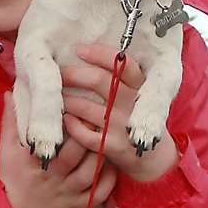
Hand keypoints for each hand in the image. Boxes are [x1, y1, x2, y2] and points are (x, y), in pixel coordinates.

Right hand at [0, 92, 116, 207]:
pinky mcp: (79, 207)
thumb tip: (11, 93)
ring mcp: (68, 193)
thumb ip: (11, 122)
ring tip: (106, 136)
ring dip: (101, 152)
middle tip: (98, 117)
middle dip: (89, 132)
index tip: (76, 107)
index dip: (70, 121)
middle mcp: (53, 177)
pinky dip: (110, 177)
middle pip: (78, 152)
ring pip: (92, 170)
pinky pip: (101, 191)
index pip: (55, 137)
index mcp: (35, 162)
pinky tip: (111, 163)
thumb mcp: (6, 152)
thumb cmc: (12, 181)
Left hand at [59, 46, 179, 182]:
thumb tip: (86, 55)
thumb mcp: (137, 95)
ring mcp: (123, 125)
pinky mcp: (112, 146)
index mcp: (142, 87)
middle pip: (99, 81)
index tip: (79, 49)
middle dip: (73, 74)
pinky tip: (65, 120)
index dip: (99, 54)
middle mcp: (133, 104)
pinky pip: (82, 133)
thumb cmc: (135, 118)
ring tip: (56, 97)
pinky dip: (70, 125)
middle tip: (57, 73)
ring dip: (65, 100)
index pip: (122, 63)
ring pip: (85, 106)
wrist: (152, 158)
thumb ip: (120, 79)